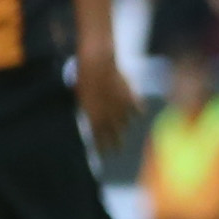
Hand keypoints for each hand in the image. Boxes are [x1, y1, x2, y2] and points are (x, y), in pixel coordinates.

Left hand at [73, 41, 141, 155]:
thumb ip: (86, 106)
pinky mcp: (130, 98)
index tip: (103, 155)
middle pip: (114, 136)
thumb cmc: (84, 77)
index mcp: (93, 118)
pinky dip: (137, 111)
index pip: (98, 139)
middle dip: (115, 144)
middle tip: (117, 150)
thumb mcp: (80, 94)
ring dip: (124, 127)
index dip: (101, 148)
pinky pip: (137, 109)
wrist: (97, 63)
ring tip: (124, 130)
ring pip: (125, 124)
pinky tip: (138, 113)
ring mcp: (121, 108)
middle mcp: (108, 117)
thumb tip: (86, 110)